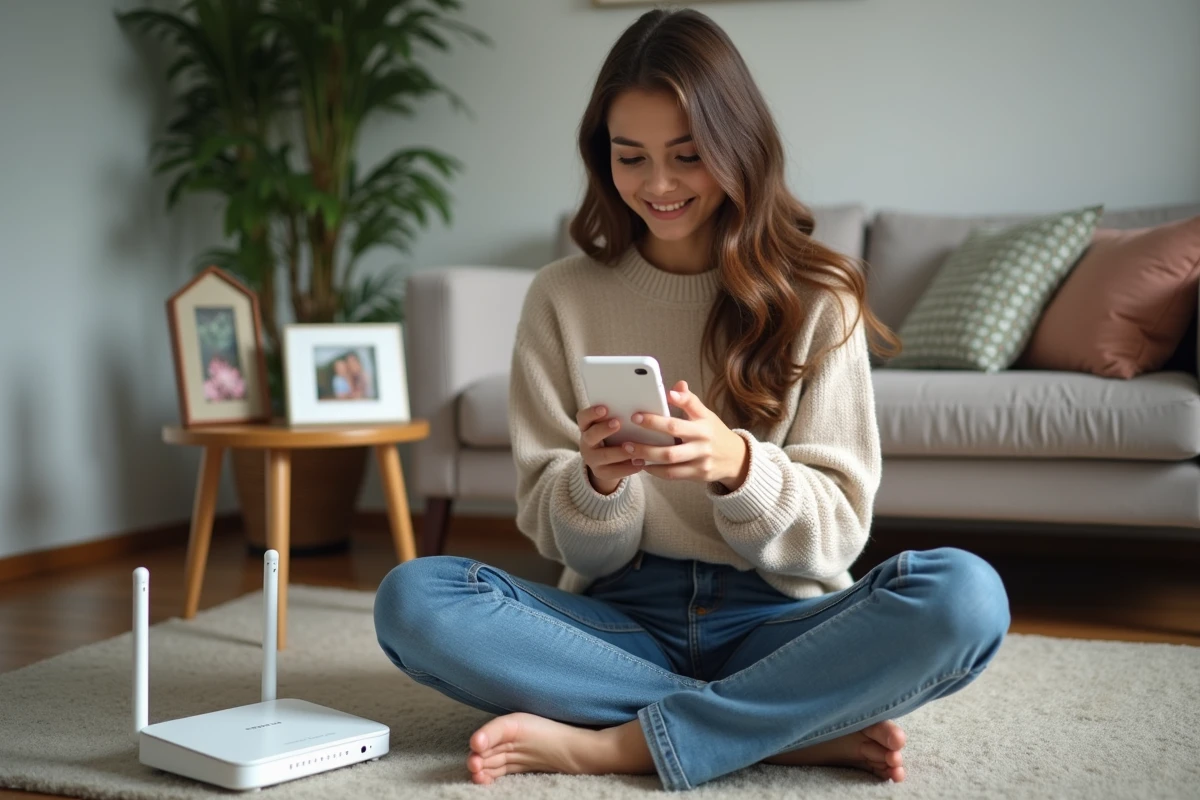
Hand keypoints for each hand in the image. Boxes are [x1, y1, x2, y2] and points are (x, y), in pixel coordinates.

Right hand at [576, 404, 642, 494]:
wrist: (607, 463)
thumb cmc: (614, 436)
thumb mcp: (611, 427)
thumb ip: (619, 417)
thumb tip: (639, 407)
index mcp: (587, 427)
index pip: (583, 418)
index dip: (591, 413)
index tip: (604, 408)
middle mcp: (586, 443)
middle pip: (591, 435)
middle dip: (604, 429)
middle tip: (618, 423)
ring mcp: (592, 459)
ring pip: (604, 456)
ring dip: (620, 451)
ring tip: (634, 448)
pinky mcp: (600, 473)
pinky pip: (613, 472)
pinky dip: (628, 467)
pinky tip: (641, 463)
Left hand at [621, 380, 749, 490]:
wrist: (736, 459)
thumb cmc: (714, 433)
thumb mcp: (706, 414)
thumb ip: (689, 401)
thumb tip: (676, 387)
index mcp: (703, 423)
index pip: (680, 417)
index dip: (658, 417)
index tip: (637, 414)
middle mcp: (703, 442)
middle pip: (672, 439)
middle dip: (648, 438)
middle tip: (627, 438)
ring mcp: (701, 459)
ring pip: (670, 459)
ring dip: (647, 456)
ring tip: (629, 451)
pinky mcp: (698, 474)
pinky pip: (673, 474)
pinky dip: (656, 470)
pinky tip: (643, 464)